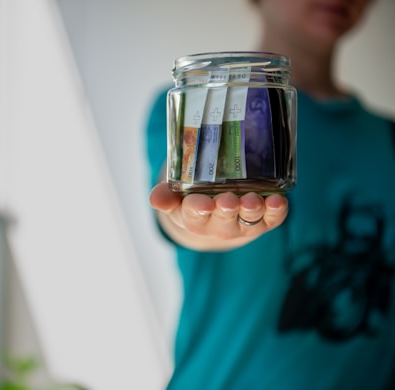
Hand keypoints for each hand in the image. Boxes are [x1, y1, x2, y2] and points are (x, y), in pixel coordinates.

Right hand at [149, 182, 288, 250]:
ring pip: (249, 220)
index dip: (199, 210)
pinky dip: (277, 211)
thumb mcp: (175, 200)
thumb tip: (155, 198)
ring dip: (253, 211)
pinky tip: (279, 201)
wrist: (215, 220)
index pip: (195, 215)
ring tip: (253, 200)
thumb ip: (165, 197)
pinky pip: (272, 219)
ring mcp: (243, 224)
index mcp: (195, 218)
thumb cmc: (192, 203)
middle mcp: (220, 224)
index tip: (203, 204)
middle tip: (228, 200)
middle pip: (224, 219)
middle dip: (227, 210)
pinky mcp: (264, 221)